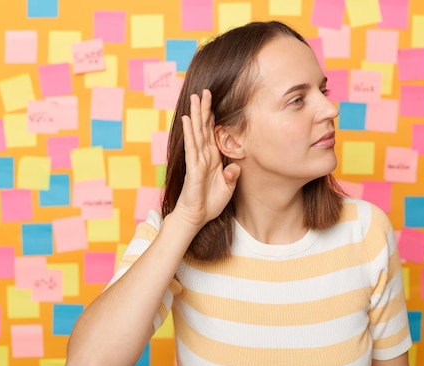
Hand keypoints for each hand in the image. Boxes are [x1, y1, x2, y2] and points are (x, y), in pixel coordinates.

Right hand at [174, 89, 240, 228]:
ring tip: (195, 97)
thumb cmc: (209, 203)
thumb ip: (231, 176)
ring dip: (196, 114)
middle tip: (204, 90)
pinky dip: (190, 133)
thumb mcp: (227, 188)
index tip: (213, 101)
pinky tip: (187, 119)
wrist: (196, 217)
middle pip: (203, 127)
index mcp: (212, 158)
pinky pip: (192, 147)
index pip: (211, 133)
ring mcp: (197, 160)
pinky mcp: (193, 167)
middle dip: (204, 109)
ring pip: (197, 132)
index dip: (212, 117)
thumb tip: (235, 167)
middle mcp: (203, 155)